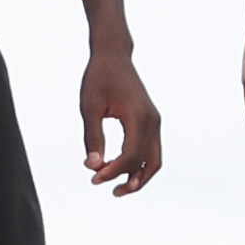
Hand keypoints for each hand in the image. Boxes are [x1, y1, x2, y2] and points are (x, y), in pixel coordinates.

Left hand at [82, 51, 164, 193]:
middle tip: (105, 188)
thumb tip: (92, 166)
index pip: (130, 156)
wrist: (113, 56)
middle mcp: (152, 121)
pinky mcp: (151, 122)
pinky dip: (139, 165)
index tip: (93, 176)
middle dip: (128, 180)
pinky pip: (151, 151)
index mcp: (138, 117)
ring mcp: (154, 122)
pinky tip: (120, 169)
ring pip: (154, 161)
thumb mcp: (89, 107)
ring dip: (138, 177)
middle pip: (147, 164)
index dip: (113, 172)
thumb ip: (92, 137)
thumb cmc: (98, 78)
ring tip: (118, 189)